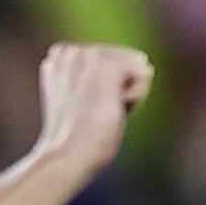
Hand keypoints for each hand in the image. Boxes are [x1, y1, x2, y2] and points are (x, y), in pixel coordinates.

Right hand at [30, 43, 154, 169]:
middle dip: (117, 91)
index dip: (107, 92)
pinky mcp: (106, 64)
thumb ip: (98, 81)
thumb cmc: (77, 140)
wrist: (68, 155)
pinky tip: (110, 110)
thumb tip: (145, 65)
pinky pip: (144, 74)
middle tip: (91, 115)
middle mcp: (70, 49)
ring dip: (126, 96)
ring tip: (97, 113)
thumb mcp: (83, 102)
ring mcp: (87, 54)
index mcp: (60, 56)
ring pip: (135, 67)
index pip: (109, 62)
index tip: (83, 112)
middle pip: (124, 62)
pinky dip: (135, 99)